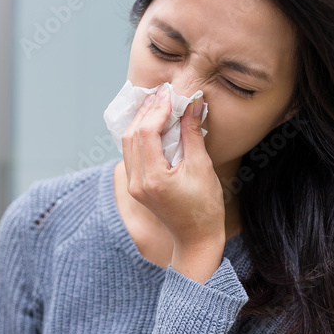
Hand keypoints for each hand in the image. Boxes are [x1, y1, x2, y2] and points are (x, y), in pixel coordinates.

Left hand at [120, 87, 225, 273]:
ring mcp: (133, 185)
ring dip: (141, 122)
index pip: (147, 133)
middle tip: (162, 93)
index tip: (170, 94)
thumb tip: (193, 104)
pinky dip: (140, 135)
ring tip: (156, 103)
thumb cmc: (205, 208)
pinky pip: (132, 154)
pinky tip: (152, 124)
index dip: (157, 110)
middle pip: (132, 136)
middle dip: (146, 111)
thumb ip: (193, 135)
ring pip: (128, 144)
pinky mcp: (136, 186)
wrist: (196, 239)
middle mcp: (137, 182)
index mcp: (153, 179)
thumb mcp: (203, 168)